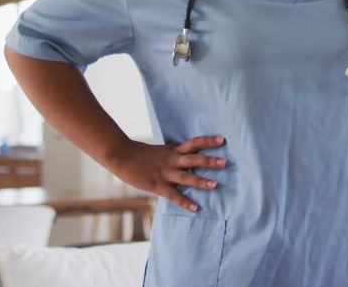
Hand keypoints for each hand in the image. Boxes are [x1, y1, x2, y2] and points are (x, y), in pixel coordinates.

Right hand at [107, 135, 226, 211]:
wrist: (121, 156)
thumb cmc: (140, 155)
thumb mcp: (160, 152)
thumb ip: (173, 156)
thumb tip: (186, 159)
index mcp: (173, 151)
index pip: (194, 143)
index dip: (208, 141)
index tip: (223, 140)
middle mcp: (172, 160)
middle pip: (194, 159)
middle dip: (210, 161)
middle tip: (226, 162)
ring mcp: (165, 173)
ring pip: (187, 177)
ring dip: (202, 181)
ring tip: (216, 185)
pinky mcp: (158, 186)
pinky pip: (174, 195)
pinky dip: (185, 202)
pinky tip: (196, 208)